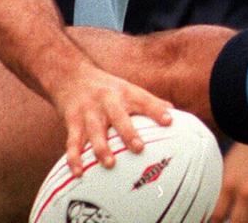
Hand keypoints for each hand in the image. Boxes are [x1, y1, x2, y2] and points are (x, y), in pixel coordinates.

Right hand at [49, 62, 173, 176]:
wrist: (71, 76)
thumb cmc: (108, 88)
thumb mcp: (128, 89)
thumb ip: (149, 101)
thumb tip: (176, 113)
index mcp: (125, 92)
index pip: (144, 100)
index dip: (157, 110)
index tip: (169, 121)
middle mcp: (107, 100)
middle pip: (118, 116)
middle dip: (128, 132)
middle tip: (139, 148)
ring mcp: (89, 111)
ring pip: (95, 131)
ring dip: (101, 148)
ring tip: (110, 164)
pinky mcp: (72, 121)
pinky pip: (72, 142)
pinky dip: (74, 158)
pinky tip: (78, 172)